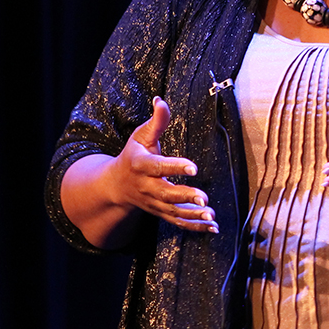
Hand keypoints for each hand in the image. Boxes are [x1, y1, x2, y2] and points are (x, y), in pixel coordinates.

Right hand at [107, 96, 218, 233]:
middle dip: (185, 196)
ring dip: (192, 216)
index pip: (158, 166)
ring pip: (173, 211)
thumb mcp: (141, 136)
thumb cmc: (133, 156)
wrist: (116, 185)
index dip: (175, 167)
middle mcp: (146, 186)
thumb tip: (161, 101)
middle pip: (165, 194)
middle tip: (204, 198)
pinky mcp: (160, 212)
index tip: (194, 167)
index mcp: (141, 165)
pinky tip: (212, 227)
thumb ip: (156, 122)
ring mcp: (153, 203)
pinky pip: (177, 222)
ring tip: (210, 215)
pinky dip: (195, 227)